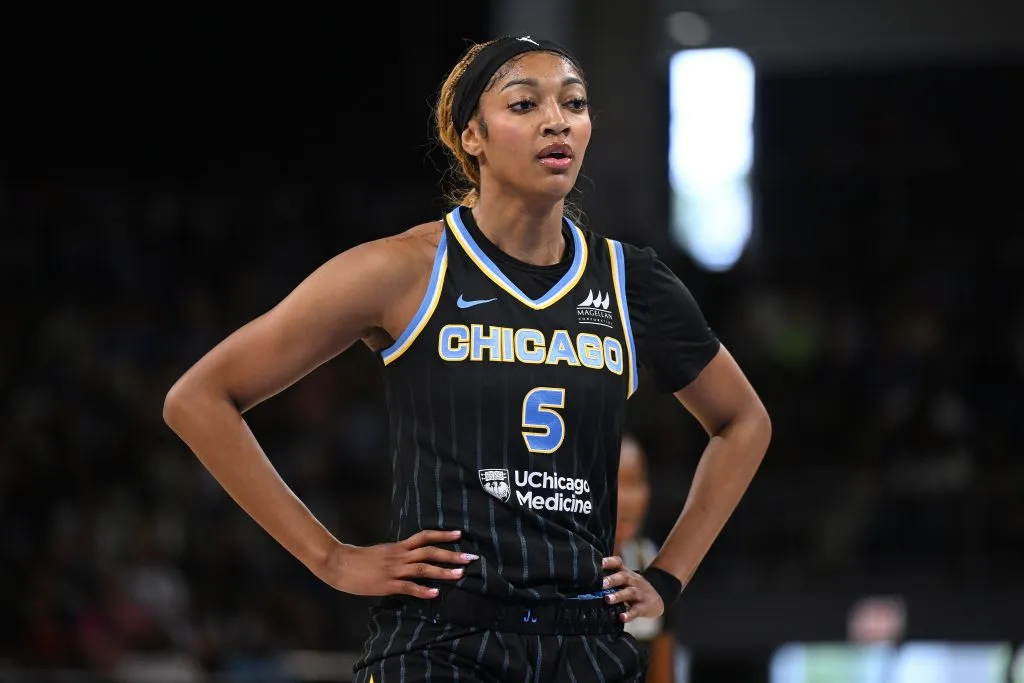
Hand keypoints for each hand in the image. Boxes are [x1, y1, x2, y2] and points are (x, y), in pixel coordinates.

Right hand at [315, 529, 476, 599]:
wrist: (339, 563)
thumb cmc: (359, 559)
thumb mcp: (382, 552)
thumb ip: (397, 554)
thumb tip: (412, 556)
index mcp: (398, 547)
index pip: (424, 536)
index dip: (442, 534)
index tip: (459, 533)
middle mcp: (399, 556)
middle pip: (429, 552)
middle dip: (451, 554)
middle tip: (470, 557)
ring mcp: (394, 570)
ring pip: (423, 568)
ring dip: (443, 572)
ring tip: (460, 575)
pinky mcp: (387, 584)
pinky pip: (408, 587)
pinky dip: (422, 590)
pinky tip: (435, 594)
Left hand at [601, 556, 664, 622]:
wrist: (657, 600)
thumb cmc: (634, 589)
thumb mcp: (626, 581)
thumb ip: (611, 579)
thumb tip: (587, 581)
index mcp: (627, 573)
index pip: (618, 563)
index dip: (609, 561)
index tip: (599, 562)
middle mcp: (634, 581)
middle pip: (624, 577)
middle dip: (612, 580)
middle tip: (601, 584)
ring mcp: (640, 594)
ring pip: (630, 592)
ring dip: (618, 595)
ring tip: (607, 599)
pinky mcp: (644, 607)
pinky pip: (636, 611)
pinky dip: (629, 614)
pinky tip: (622, 617)